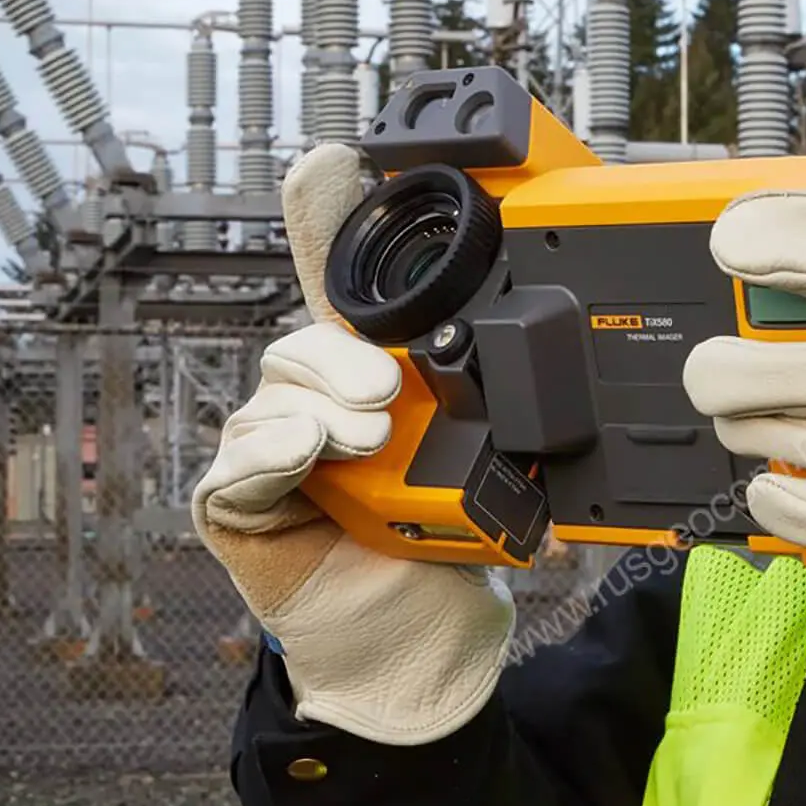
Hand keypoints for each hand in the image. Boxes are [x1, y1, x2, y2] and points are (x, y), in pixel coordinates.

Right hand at [192, 143, 514, 743]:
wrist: (421, 647)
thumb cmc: (449, 552)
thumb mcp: (493, 474)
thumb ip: (507, 419)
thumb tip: (569, 371)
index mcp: (377, 384)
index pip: (341, 291)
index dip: (324, 220)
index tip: (336, 159)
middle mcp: (323, 406)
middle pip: (304, 336)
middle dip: (338, 347)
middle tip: (386, 385)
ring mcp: (280, 452)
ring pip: (271, 389)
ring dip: (316, 398)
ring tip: (365, 431)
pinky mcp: (247, 507)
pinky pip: (236, 466)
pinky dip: (269, 448)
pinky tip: (303, 450)